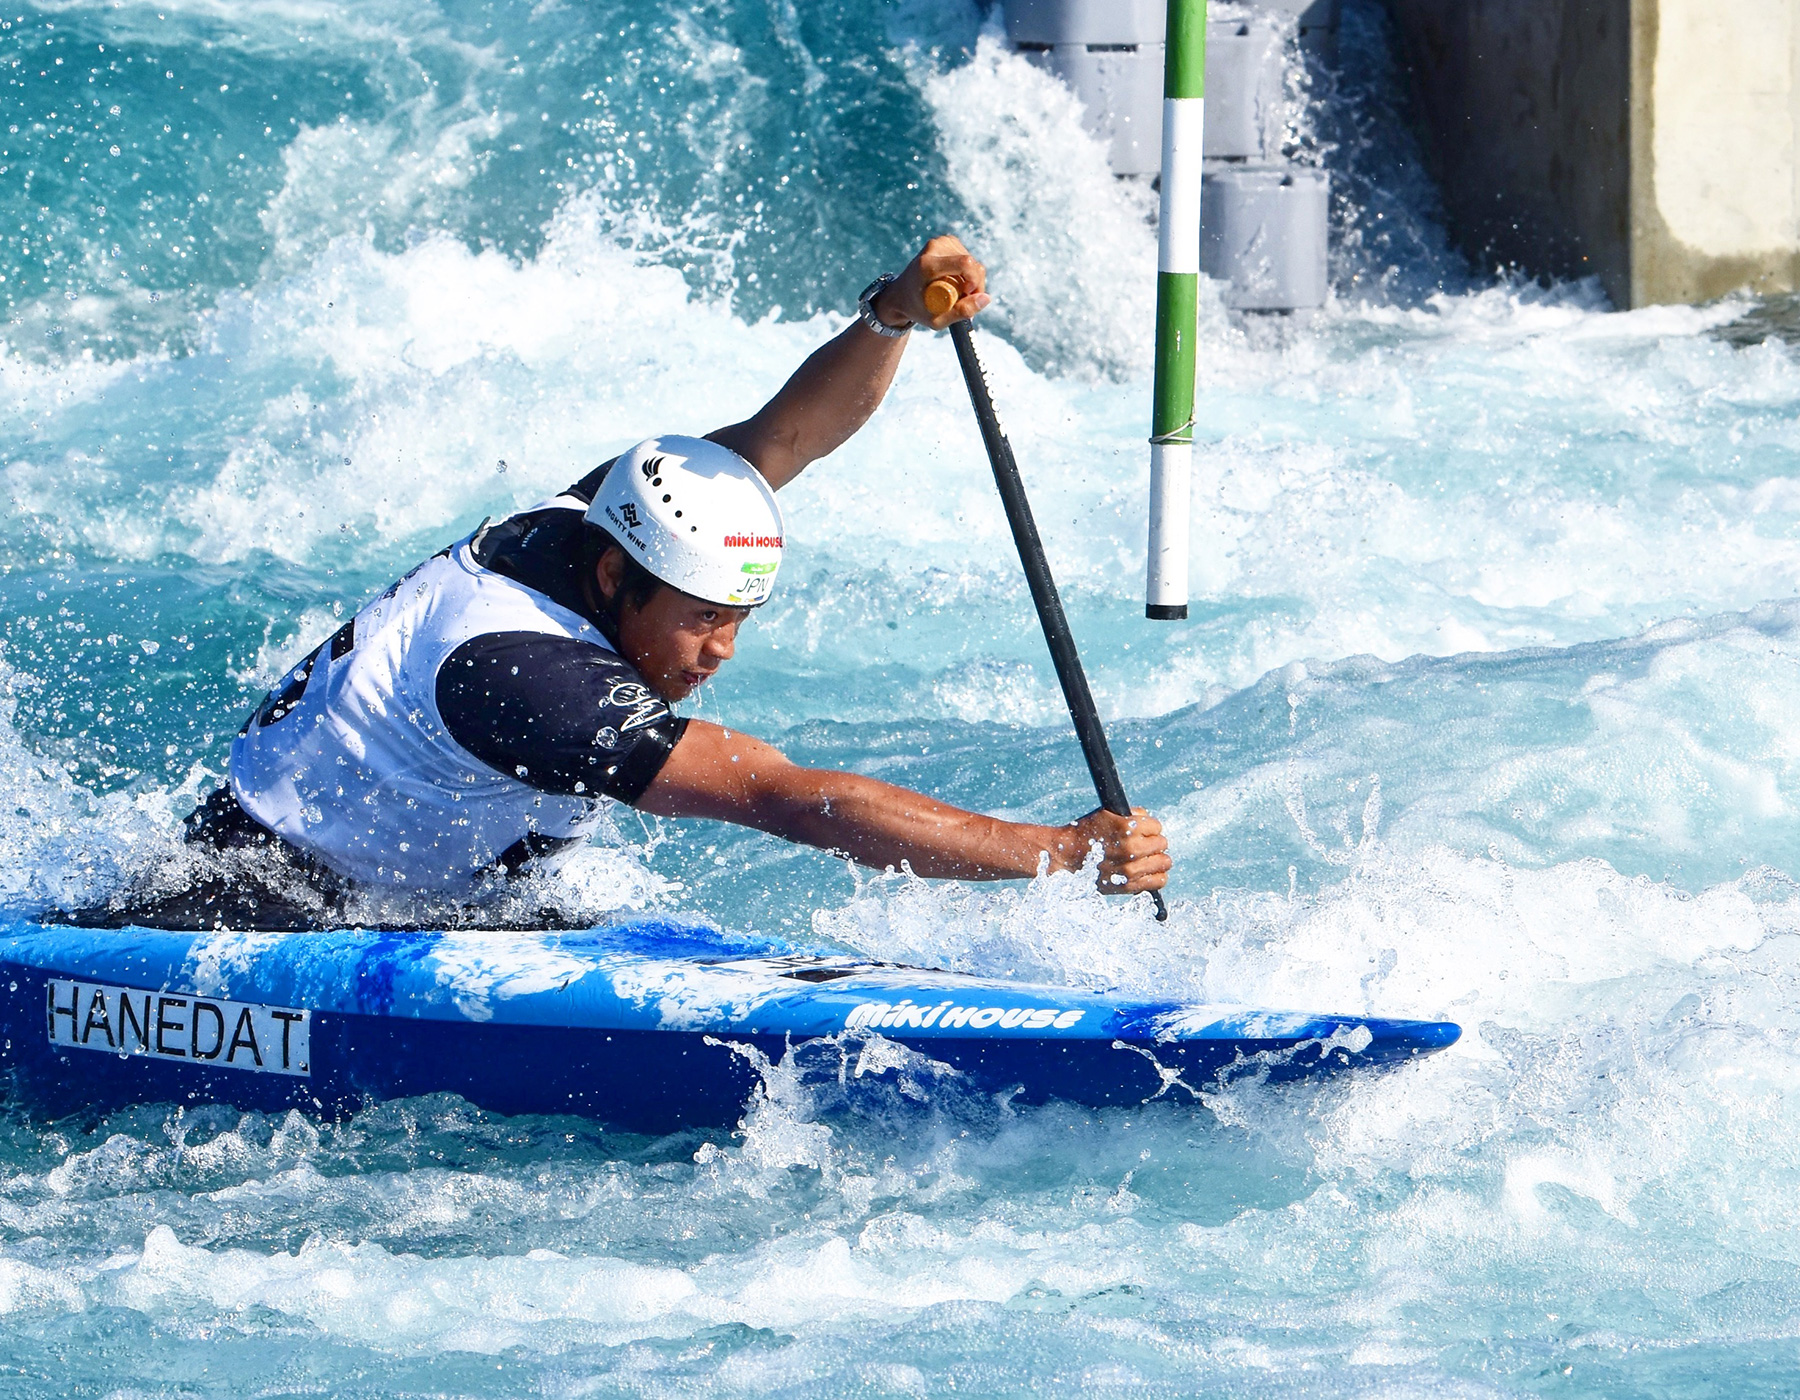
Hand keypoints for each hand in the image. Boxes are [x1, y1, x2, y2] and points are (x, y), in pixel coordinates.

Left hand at [874, 234, 991, 332]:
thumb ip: (962, 311)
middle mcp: (933, 248)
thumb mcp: (937, 320)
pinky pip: (968, 258)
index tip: (969, 295)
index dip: (975, 280)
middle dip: (975, 284)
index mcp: (927, 264)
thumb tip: (986, 298)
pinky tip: (955, 282)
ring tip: (956, 293)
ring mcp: (940, 242)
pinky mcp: (946, 241)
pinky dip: (967, 273)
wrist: (900, 295)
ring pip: (972, 261)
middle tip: (964, 301)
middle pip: (971, 263)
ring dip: (971, 280)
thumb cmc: (917, 309)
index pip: (964, 263)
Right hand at [1062, 807, 1170, 895]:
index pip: (1157, 826)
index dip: (1148, 828)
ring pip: (1164, 863)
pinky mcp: (1129, 885)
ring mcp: (1131, 869)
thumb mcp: (1108, 814)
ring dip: (1157, 859)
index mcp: (1127, 827)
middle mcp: (1131, 848)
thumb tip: (1152, 824)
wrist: (1065, 856)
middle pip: (1162, 844)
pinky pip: (1159, 881)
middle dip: (1153, 842)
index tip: (1140, 831)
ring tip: (1147, 859)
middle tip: (1142, 845)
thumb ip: (1134, 815)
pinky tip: (1148, 872)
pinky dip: (1157, 876)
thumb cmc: (1086, 832)